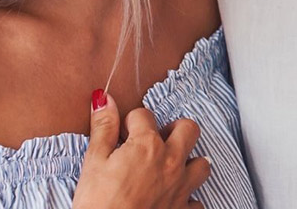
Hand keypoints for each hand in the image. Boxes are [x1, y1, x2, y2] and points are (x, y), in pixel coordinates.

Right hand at [73, 90, 209, 208]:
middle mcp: (171, 162)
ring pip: (202, 163)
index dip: (130, 122)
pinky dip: (189, 197)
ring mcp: (181, 187)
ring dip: (189, 160)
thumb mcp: (94, 161)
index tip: (122, 133)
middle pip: (188, 129)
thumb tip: (103, 99)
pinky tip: (173, 197)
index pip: (144, 115)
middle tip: (155, 140)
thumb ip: (103, 128)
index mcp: (148, 145)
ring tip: (170, 166)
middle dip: (173, 129)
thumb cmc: (99, 202)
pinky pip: (197, 200)